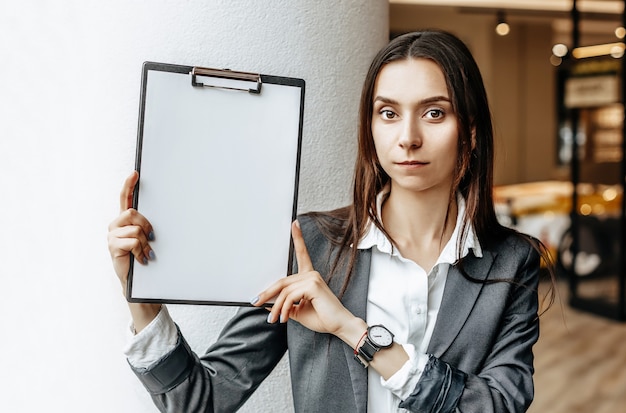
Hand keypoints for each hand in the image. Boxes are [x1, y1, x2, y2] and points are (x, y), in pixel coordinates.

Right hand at [107, 171, 154, 292]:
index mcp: (124, 220)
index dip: (129, 185)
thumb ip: (148, 226)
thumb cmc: (142, 257)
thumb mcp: (147, 239)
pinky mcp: (112, 246)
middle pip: (132, 212)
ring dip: (145, 242)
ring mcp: (112, 235)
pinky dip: (141, 251)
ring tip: (146, 253)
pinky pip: (132, 241)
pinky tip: (141, 259)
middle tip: (152, 238)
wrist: (136, 281)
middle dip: (146, 225)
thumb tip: (162, 219)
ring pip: (135, 229)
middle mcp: (116, 225)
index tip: (135, 173)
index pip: (124, 198)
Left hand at [253, 221, 364, 341]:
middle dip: (267, 293)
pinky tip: (284, 317)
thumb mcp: (297, 311)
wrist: (339, 326)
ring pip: (284, 291)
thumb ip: (284, 305)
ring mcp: (313, 278)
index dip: (298, 238)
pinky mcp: (313, 285)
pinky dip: (284, 308)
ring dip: (276, 307)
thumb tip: (266, 302)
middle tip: (255, 302)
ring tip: (274, 319)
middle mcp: (311, 274)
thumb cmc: (322, 318)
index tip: (294, 224)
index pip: (302, 254)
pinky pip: (290, 296)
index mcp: (309, 277)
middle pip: (282, 280)